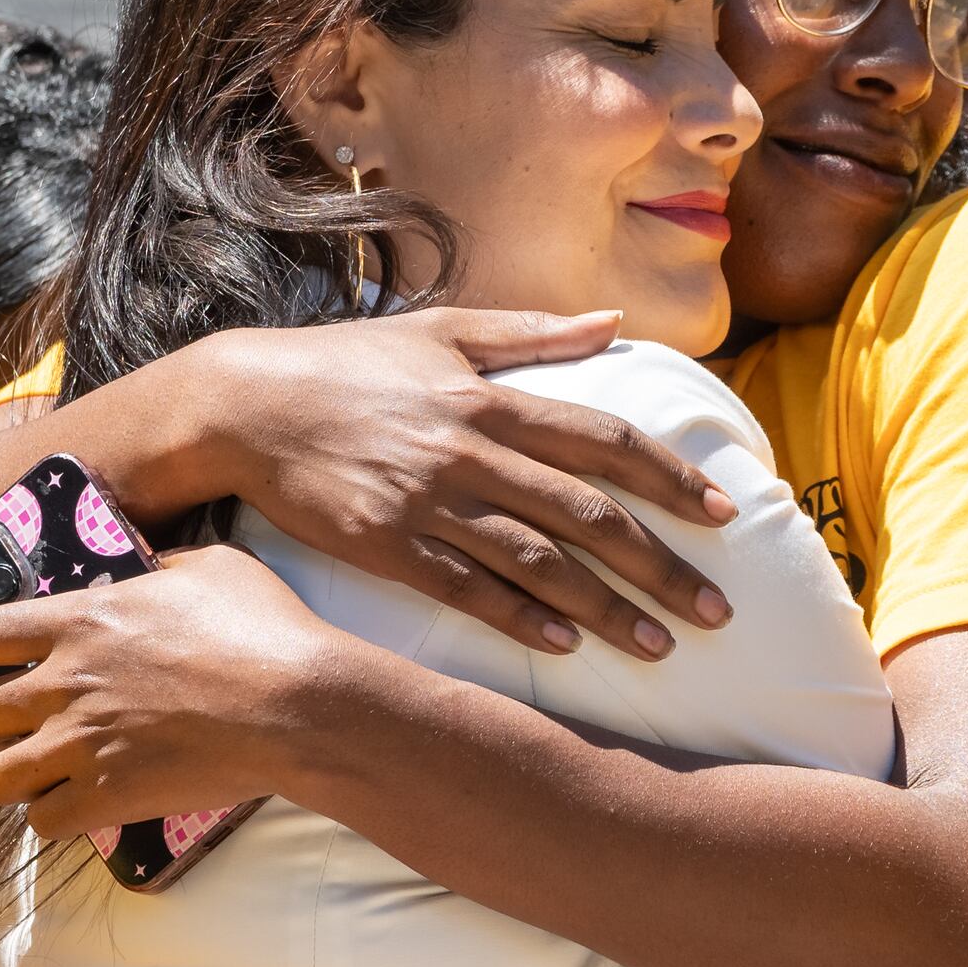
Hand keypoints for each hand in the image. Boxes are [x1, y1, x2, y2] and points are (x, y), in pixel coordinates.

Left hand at [0, 547, 344, 837]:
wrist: (296, 705)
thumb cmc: (263, 628)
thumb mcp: (208, 568)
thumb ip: (161, 567)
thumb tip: (150, 570)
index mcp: (81, 619)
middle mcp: (65, 680)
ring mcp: (81, 742)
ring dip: (4, 777)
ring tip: (24, 776)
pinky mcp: (106, 794)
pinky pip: (42, 821)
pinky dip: (49, 817)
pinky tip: (68, 809)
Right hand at [196, 309, 736, 661]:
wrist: (246, 404)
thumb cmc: (348, 364)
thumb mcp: (442, 332)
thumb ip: (533, 334)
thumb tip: (612, 320)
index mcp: (490, 398)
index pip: (603, 438)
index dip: (668, 476)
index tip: (722, 513)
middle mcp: (469, 451)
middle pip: (587, 512)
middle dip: (661, 563)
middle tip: (718, 608)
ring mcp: (428, 504)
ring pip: (537, 562)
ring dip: (604, 608)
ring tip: (660, 644)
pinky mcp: (387, 547)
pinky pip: (466, 590)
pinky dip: (519, 619)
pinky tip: (565, 646)